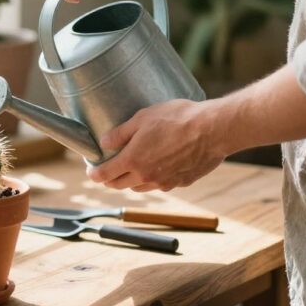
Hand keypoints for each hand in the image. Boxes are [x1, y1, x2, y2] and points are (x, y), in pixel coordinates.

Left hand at [86, 99, 228, 191]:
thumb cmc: (178, 119)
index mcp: (133, 160)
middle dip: (110, 180)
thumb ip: (121, 133)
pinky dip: (154, 179)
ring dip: (132, 181)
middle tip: (107, 173)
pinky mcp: (182, 183)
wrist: (213, 130)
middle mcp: (147, 176)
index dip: (95, 174)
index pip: (106, 174)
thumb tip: (104, 142)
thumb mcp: (143, 118)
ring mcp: (165, 182)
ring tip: (131, 170)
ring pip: (140, 187)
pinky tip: (158, 168)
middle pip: (120, 185)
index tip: (92, 173)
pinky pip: (161, 185)